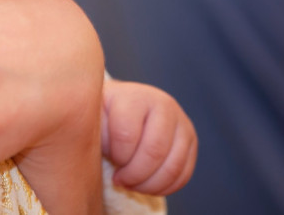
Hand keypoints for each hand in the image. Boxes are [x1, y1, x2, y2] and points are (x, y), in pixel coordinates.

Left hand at [102, 79, 196, 195]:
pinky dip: (165, 187)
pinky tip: (147, 185)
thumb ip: (92, 129)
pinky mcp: (190, 140)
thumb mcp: (93, 117)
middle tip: (120, 180)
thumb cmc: (104, 116)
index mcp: (135, 96)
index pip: (127, 134)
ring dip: (150, 185)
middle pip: (154, 151)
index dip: (117, 156)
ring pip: (173, 166)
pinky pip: (184, 174)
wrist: (122, 108)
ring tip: (132, 184)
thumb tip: (99, 148)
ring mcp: (181, 121)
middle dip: (135, 175)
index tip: (110, 159)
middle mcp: (163, 104)